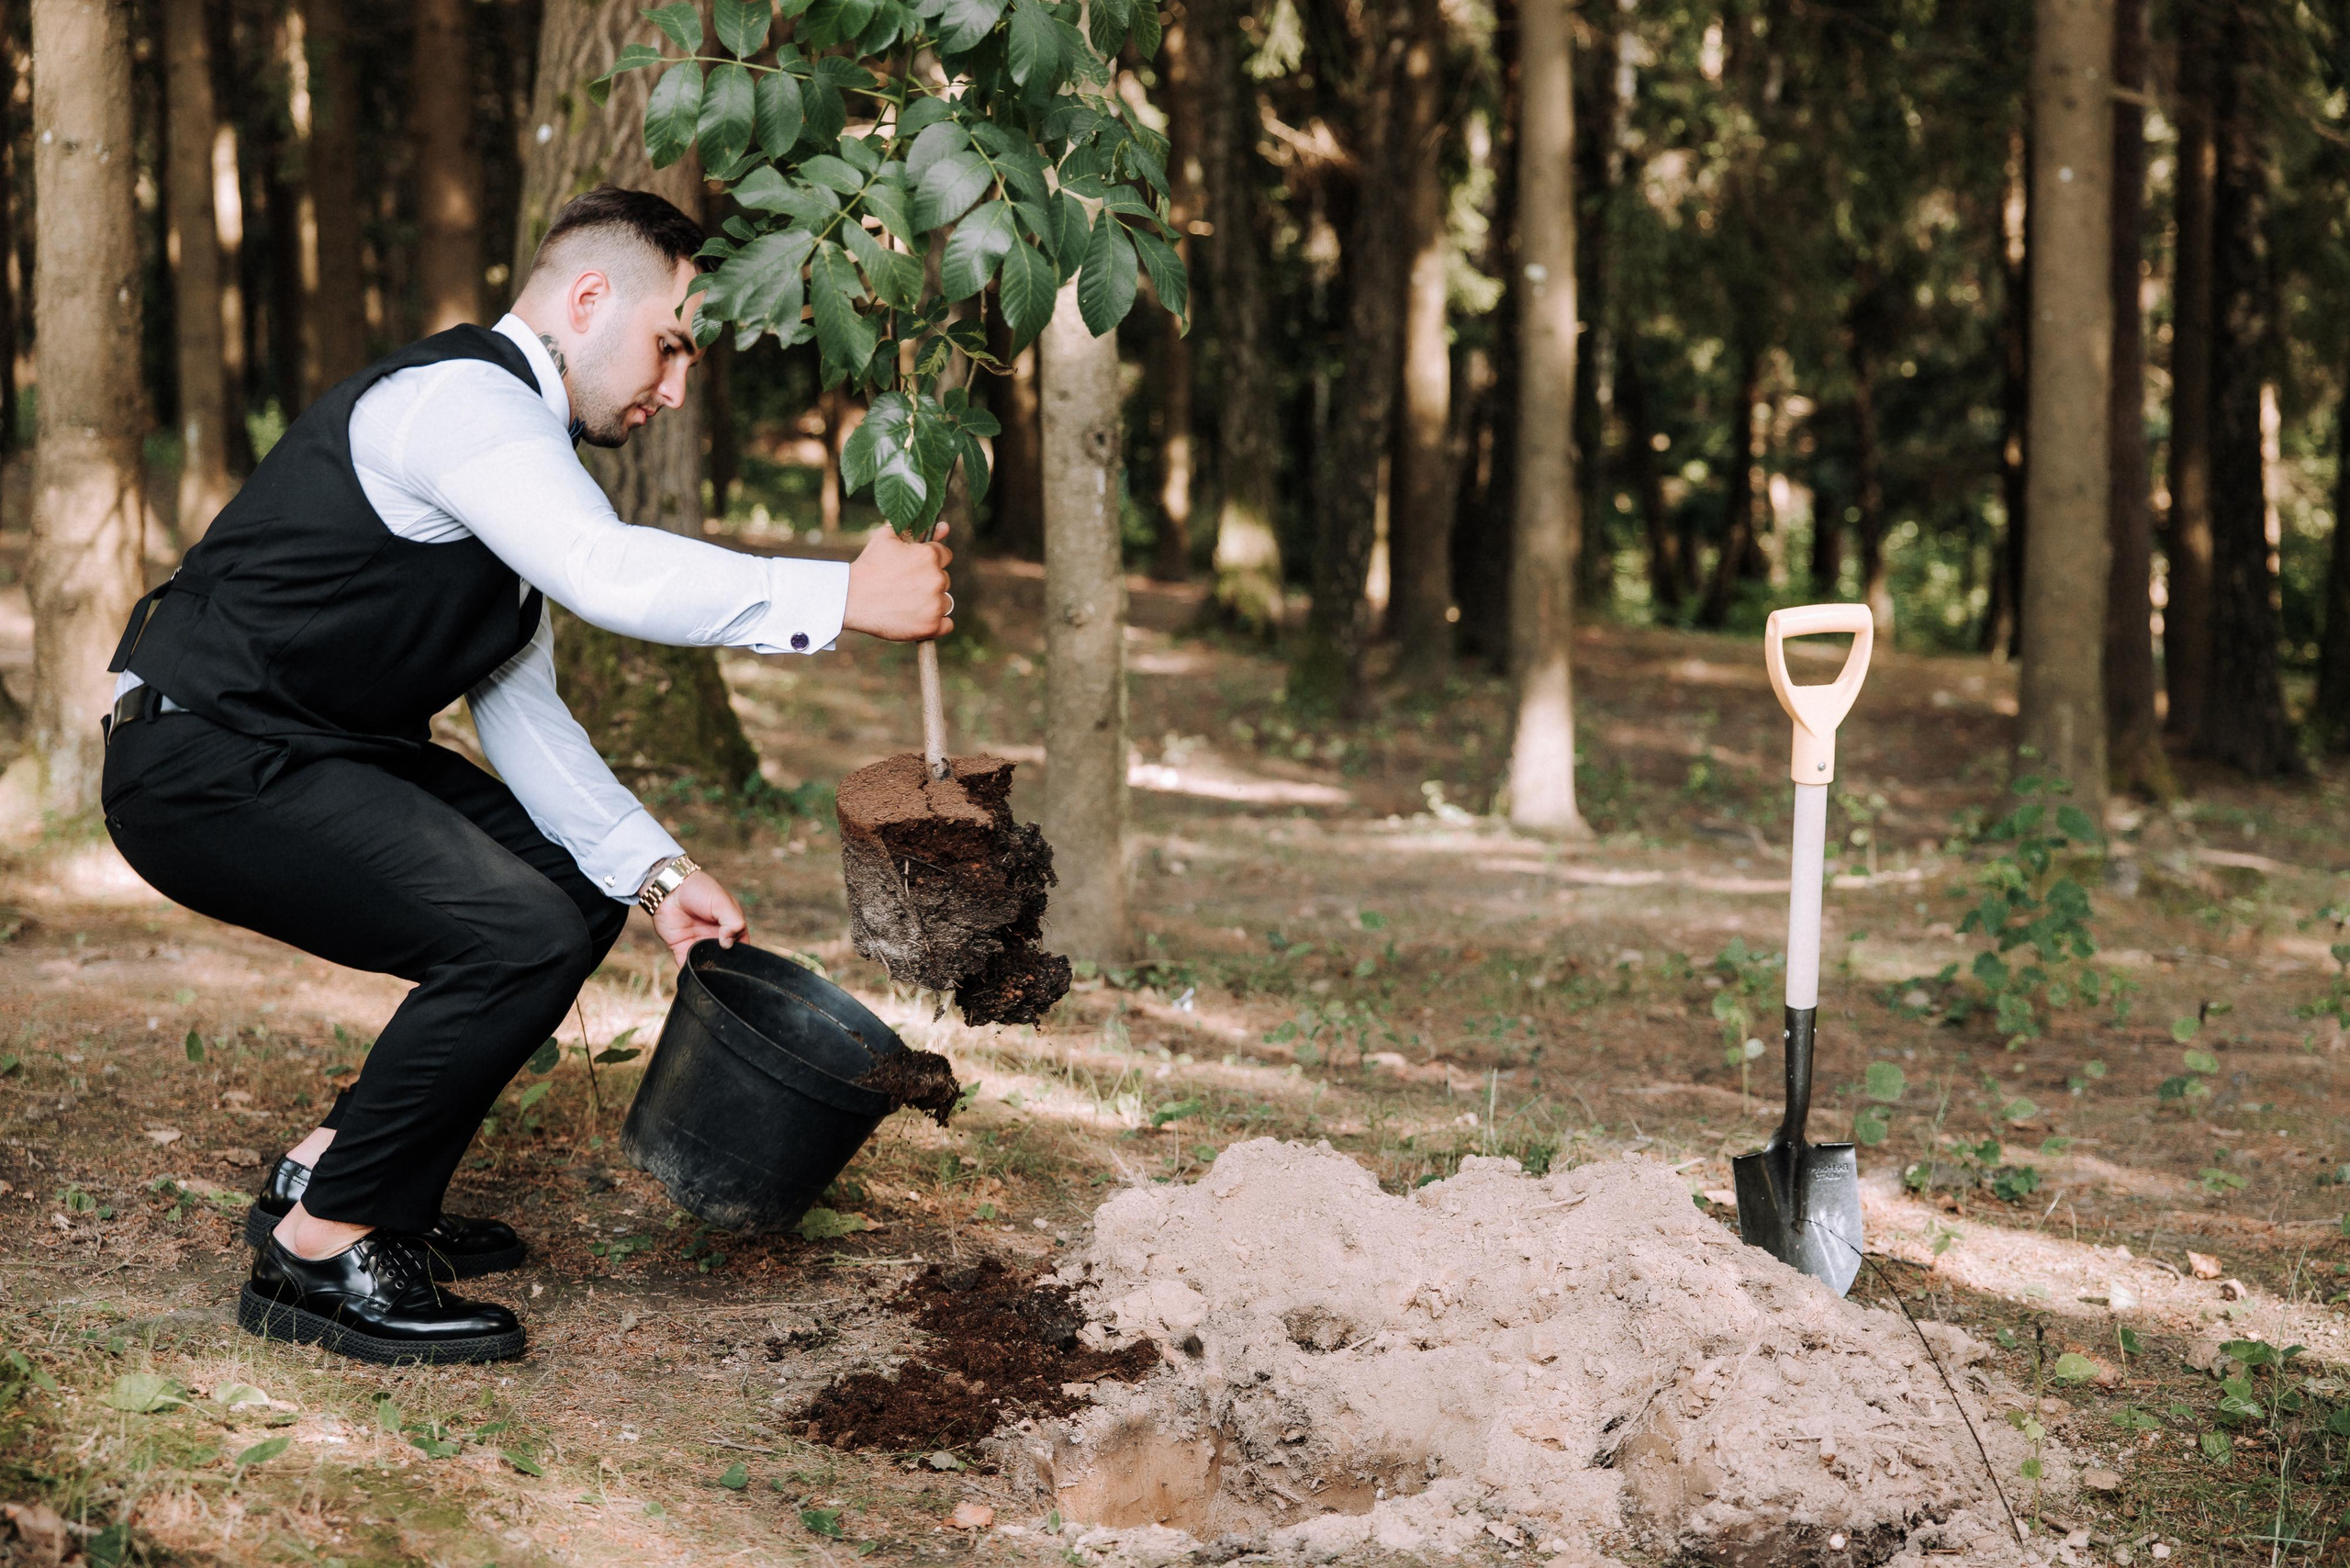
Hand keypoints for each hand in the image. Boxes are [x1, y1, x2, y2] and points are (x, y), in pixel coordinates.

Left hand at [651, 870, 745, 967]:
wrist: (669, 889)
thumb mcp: (722, 902)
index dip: (743, 956)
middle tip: (723, 970)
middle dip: (725, 967)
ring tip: (709, 975)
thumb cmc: (698, 890)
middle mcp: (716, 938)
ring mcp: (699, 945)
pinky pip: (687, 967)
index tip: (739, 962)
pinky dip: (690, 974)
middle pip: (725, 960)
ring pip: (708, 966)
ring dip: (709, 972)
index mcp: (731, 927)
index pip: (742, 946)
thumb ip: (733, 922)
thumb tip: (728, 944)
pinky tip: (693, 977)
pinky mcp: (682, 950)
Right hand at [843, 521, 953, 641]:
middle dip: (929, 582)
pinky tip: (918, 619)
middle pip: (944, 580)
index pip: (945, 555)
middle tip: (904, 587)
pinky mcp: (930, 626)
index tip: (914, 569)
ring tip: (907, 603)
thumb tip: (944, 526)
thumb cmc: (868, 566)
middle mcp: (937, 579)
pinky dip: (936, 623)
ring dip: (933, 603)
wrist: (851, 598)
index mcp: (929, 556)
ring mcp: (935, 604)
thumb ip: (917, 531)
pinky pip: (947, 625)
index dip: (929, 561)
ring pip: (945, 602)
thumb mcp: (887, 538)